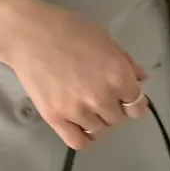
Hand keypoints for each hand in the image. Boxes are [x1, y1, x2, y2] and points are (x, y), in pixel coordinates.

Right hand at [0, 0, 148, 150]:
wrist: (28, 33)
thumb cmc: (68, 29)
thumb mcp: (104, 39)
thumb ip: (125, 62)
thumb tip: (141, 79)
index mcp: (118, 76)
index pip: (137, 106)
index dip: (133, 102)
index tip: (125, 99)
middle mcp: (102, 97)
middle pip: (118, 119)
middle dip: (113, 109)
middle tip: (100, 96)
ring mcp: (78, 111)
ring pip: (99, 130)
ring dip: (97, 121)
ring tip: (86, 106)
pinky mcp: (56, 118)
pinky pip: (78, 141)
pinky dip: (83, 136)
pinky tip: (80, 124)